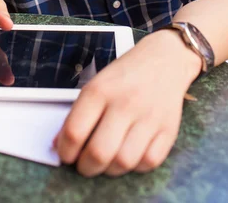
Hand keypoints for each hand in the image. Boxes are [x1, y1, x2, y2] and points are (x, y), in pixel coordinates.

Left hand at [54, 29, 200, 176]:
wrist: (165, 58)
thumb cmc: (126, 75)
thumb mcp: (96, 84)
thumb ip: (77, 114)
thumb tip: (59, 145)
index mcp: (100, 90)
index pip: (74, 132)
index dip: (65, 152)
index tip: (66, 155)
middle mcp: (124, 103)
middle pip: (98, 153)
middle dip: (85, 168)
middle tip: (84, 165)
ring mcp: (148, 117)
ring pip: (123, 162)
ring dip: (110, 170)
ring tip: (106, 161)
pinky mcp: (168, 129)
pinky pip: (148, 162)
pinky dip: (136, 166)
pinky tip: (130, 154)